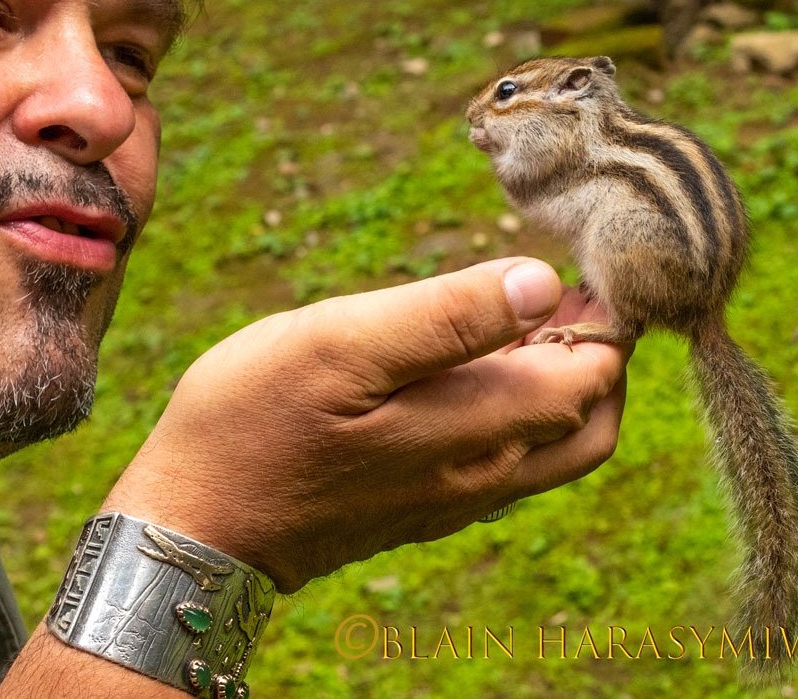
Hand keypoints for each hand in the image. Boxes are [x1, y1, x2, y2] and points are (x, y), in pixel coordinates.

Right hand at [102, 258, 630, 592]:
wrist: (194, 527)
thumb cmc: (254, 421)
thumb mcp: (343, 345)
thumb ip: (450, 316)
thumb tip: (542, 284)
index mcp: (477, 429)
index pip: (591, 377)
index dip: (603, 319)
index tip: (582, 268)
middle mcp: (485, 475)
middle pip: (590, 422)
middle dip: (598, 355)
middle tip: (564, 293)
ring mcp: (459, 499)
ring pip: (555, 449)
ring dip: (563, 385)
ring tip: (525, 321)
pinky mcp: (429, 506)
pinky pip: (511, 463)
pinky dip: (524, 413)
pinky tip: (478, 370)